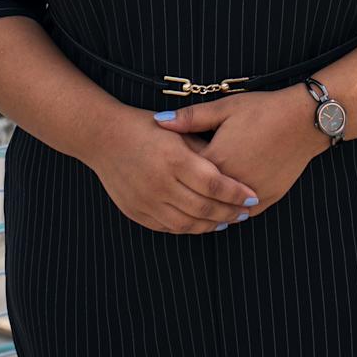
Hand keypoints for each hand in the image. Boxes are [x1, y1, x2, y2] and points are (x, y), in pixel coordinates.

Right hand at [83, 105, 259, 234]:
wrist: (103, 137)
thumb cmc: (146, 128)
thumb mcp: (178, 131)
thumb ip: (203, 150)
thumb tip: (232, 169)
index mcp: (174, 158)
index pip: (214, 184)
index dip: (236, 193)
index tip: (253, 196)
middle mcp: (160, 183)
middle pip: (204, 208)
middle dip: (230, 212)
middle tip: (246, 212)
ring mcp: (146, 201)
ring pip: (187, 223)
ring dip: (212, 224)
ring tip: (228, 220)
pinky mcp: (136, 211)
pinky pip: (168, 227)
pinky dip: (189, 228)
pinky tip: (202, 223)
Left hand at [153, 88, 328, 219]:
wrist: (303, 120)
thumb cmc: (262, 110)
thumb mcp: (224, 108)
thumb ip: (190, 118)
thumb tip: (158, 121)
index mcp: (216, 160)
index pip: (184, 176)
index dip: (173, 174)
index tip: (163, 171)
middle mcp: (231, 183)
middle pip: (200, 197)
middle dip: (186, 197)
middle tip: (170, 199)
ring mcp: (251, 194)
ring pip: (222, 212)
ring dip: (209, 212)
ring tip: (193, 211)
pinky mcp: (268, 198)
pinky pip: (245, 214)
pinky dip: (233, 214)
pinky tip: (224, 212)